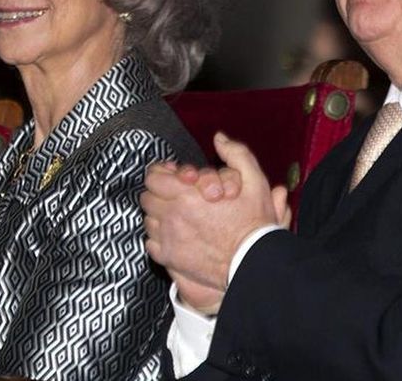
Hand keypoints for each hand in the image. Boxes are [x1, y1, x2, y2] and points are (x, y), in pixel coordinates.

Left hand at [143, 133, 284, 292]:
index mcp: (186, 195)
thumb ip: (236, 154)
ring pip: (148, 220)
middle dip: (159, 194)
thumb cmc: (254, 224)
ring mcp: (167, 238)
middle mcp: (171, 216)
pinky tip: (176, 236)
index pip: (153, 178)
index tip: (172, 178)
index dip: (161, 175)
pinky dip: (160, 238)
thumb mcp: (254, 181)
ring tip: (178, 216)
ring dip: (159, 215)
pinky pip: (151, 243)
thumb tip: (219, 138)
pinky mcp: (169, 258)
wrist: (254, 264)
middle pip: (147, 198)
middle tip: (175, 196)